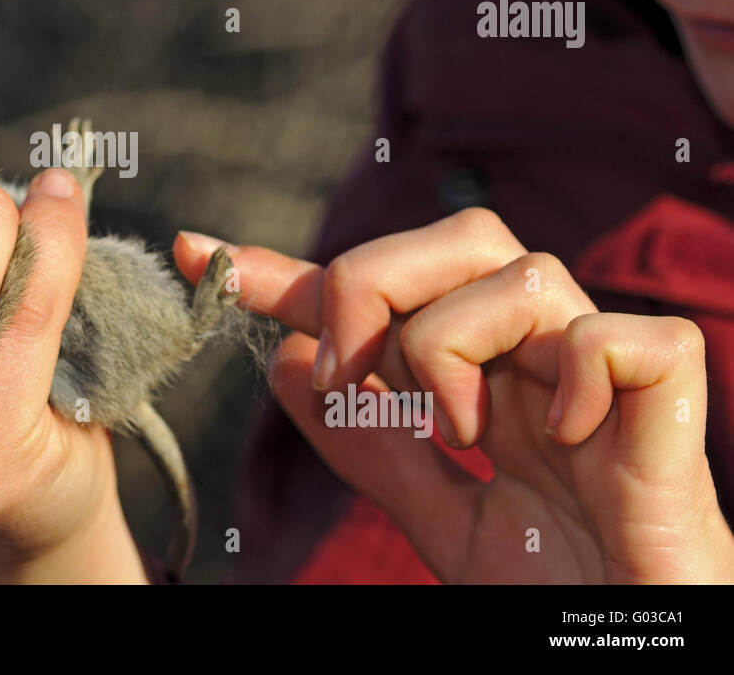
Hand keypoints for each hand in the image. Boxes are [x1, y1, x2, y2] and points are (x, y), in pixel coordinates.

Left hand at [175, 208, 733, 582]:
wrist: (643, 646)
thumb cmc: (556, 584)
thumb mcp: (438, 515)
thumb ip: (370, 441)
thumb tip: (285, 358)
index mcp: (486, 371)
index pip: (380, 294)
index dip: (290, 272)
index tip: (198, 252)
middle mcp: (540, 350)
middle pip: (458, 235)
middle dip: (371, 287)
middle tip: (352, 376)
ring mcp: (604, 365)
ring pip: (518, 273)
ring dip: (457, 352)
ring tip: (468, 436)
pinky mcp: (671, 390)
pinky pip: (612, 337)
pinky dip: (577, 377)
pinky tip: (568, 437)